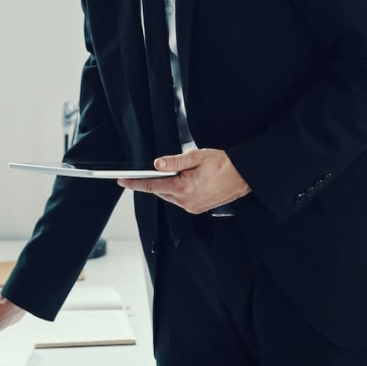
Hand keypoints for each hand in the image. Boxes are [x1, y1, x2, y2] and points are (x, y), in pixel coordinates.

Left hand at [117, 148, 250, 214]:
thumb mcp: (197, 156)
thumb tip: (157, 164)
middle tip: (157, 170)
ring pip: (170, 196)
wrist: (243, 176)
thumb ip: (175, 161)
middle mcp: (187, 201)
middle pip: (161, 192)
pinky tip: (186, 181)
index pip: (153, 186)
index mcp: (185, 188)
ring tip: (179, 173)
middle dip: (155, 182)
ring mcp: (193, 207)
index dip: (135, 184)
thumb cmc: (224, 164)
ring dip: (168, 186)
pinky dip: (178, 191)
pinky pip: (180, 200)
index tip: (123, 181)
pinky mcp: (198, 209)